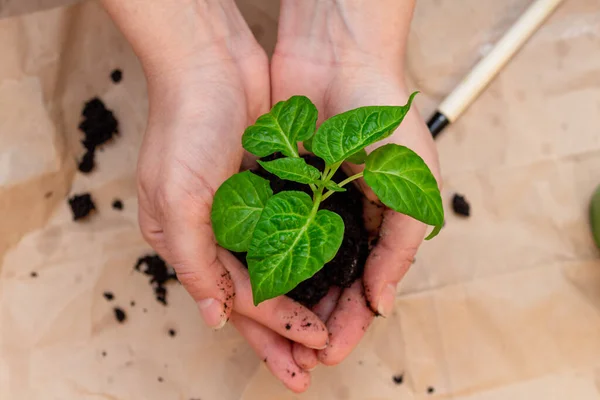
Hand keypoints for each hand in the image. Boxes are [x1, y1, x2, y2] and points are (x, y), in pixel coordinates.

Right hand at [101, 0, 327, 391]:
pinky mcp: (270, 191)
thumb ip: (192, 261)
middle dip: (285, 336)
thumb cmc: (186, 126)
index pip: (237, 299)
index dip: (275, 327)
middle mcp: (216, 234)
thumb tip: (212, 319)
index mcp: (187, 242)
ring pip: (279, 272)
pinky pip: (293, 236)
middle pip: (257, 298)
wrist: (212, 64)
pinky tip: (332, 280)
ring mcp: (245, 213)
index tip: (311, 347)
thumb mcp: (175, 198)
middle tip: (312, 371)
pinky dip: (310, 261)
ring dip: (303, 304)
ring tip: (329, 337)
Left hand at [272, 0, 440, 367]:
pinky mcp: (278, 189)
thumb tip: (381, 303)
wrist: (337, 58)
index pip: (365, 286)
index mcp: (381, 224)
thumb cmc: (385, 117)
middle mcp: (343, 221)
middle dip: (315, 323)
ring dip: (289, 303)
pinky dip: (264, 264)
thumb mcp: (412, 185)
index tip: (331, 353)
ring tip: (276, 336)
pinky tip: (255, 289)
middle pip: (328, 286)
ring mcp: (308, 207)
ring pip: (296, 269)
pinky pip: (269, 235)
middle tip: (299, 358)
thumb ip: (400, 246)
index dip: (350, 322)